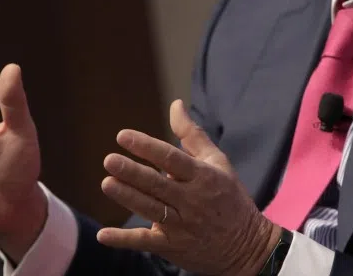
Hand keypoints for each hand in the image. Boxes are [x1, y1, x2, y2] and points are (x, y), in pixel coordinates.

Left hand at [97, 100, 280, 275]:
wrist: (248, 248)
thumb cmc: (229, 197)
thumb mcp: (218, 162)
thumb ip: (192, 134)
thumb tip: (175, 104)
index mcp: (203, 177)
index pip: (171, 159)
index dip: (147, 147)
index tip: (123, 136)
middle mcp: (192, 201)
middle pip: (158, 184)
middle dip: (132, 172)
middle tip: (109, 160)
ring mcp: (182, 226)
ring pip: (151, 209)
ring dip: (128, 197)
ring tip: (107, 183)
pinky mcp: (173, 247)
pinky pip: (146, 243)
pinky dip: (124, 240)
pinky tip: (104, 235)